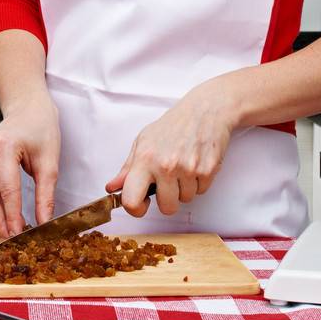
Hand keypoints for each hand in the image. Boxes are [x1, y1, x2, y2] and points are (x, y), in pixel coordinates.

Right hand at [0, 92, 59, 236]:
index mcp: (5, 146)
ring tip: (8, 229)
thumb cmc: (40, 127)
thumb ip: (45, 195)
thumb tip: (43, 221)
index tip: (21, 233)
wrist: (29, 108)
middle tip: (9, 237)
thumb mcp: (50, 162)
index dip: (13, 215)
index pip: (7, 189)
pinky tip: (4, 212)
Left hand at [106, 79, 239, 216]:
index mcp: (145, 159)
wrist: (204, 110)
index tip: (142, 203)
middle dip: (168, 199)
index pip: (131, 200)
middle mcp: (166, 166)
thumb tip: (112, 188)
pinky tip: (195, 164)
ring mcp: (189, 169)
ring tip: (183, 166)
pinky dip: (198, 182)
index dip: (136, 209)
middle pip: (167, 208)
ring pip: (185, 200)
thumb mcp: (143, 142)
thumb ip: (127, 169)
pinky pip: (201, 192)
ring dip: (184, 189)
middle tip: (168, 180)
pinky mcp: (208, 170)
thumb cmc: (172, 126)